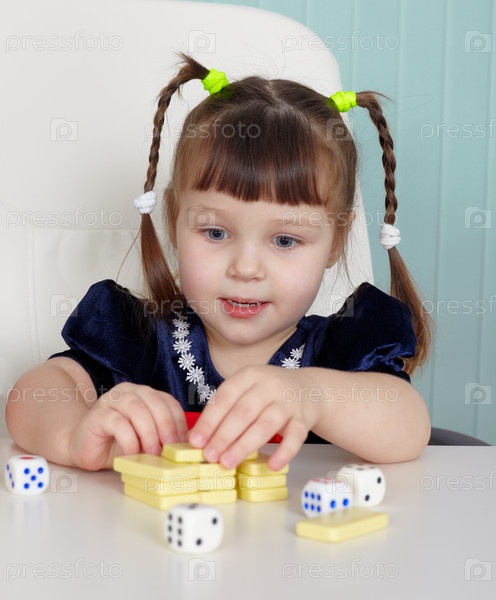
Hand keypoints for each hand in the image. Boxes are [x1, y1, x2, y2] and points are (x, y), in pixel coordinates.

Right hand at [68, 382, 187, 469]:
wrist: (86, 448)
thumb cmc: (118, 443)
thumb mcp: (146, 439)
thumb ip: (162, 436)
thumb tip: (184, 446)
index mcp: (144, 394)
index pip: (168, 401)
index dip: (178, 422)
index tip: (183, 442)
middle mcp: (129, 391)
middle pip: (154, 402)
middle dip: (166, 426)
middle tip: (170, 448)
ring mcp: (111, 400)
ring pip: (137, 409)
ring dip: (149, 433)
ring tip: (153, 453)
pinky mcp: (98, 414)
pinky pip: (119, 423)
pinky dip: (130, 440)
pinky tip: (133, 453)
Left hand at [188, 365, 323, 471]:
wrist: (309, 389)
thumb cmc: (268, 393)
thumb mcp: (247, 389)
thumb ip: (225, 408)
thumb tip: (198, 437)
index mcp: (250, 375)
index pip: (226, 397)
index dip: (210, 419)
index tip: (196, 440)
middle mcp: (270, 385)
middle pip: (244, 412)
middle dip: (224, 435)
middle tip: (210, 455)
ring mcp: (288, 402)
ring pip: (265, 425)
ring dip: (244, 445)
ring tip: (227, 462)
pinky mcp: (303, 419)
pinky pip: (295, 437)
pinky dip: (284, 452)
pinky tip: (272, 465)